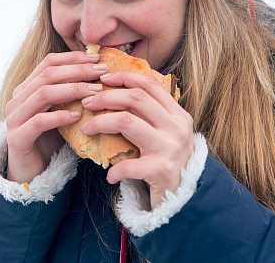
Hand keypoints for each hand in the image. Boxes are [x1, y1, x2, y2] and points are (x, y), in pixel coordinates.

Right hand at [4, 51, 109, 182]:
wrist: (31, 172)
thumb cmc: (50, 139)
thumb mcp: (61, 111)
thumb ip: (72, 93)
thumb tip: (101, 73)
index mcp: (26, 88)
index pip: (49, 63)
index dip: (73, 57)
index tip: (97, 57)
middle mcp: (17, 99)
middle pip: (47, 75)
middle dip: (77, 70)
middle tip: (101, 71)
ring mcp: (14, 118)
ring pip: (43, 94)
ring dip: (72, 90)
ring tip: (95, 91)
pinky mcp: (17, 138)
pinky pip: (39, 121)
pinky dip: (59, 116)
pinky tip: (77, 116)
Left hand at [78, 70, 194, 208]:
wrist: (187, 199)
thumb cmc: (170, 163)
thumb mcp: (168, 134)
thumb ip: (151, 115)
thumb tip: (116, 94)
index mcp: (178, 115)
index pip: (150, 84)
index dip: (125, 76)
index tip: (104, 78)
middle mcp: (176, 127)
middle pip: (135, 98)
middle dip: (106, 96)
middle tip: (87, 103)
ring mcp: (170, 147)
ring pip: (126, 121)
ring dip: (100, 123)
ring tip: (87, 129)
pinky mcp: (161, 170)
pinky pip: (128, 165)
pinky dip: (114, 171)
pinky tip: (109, 176)